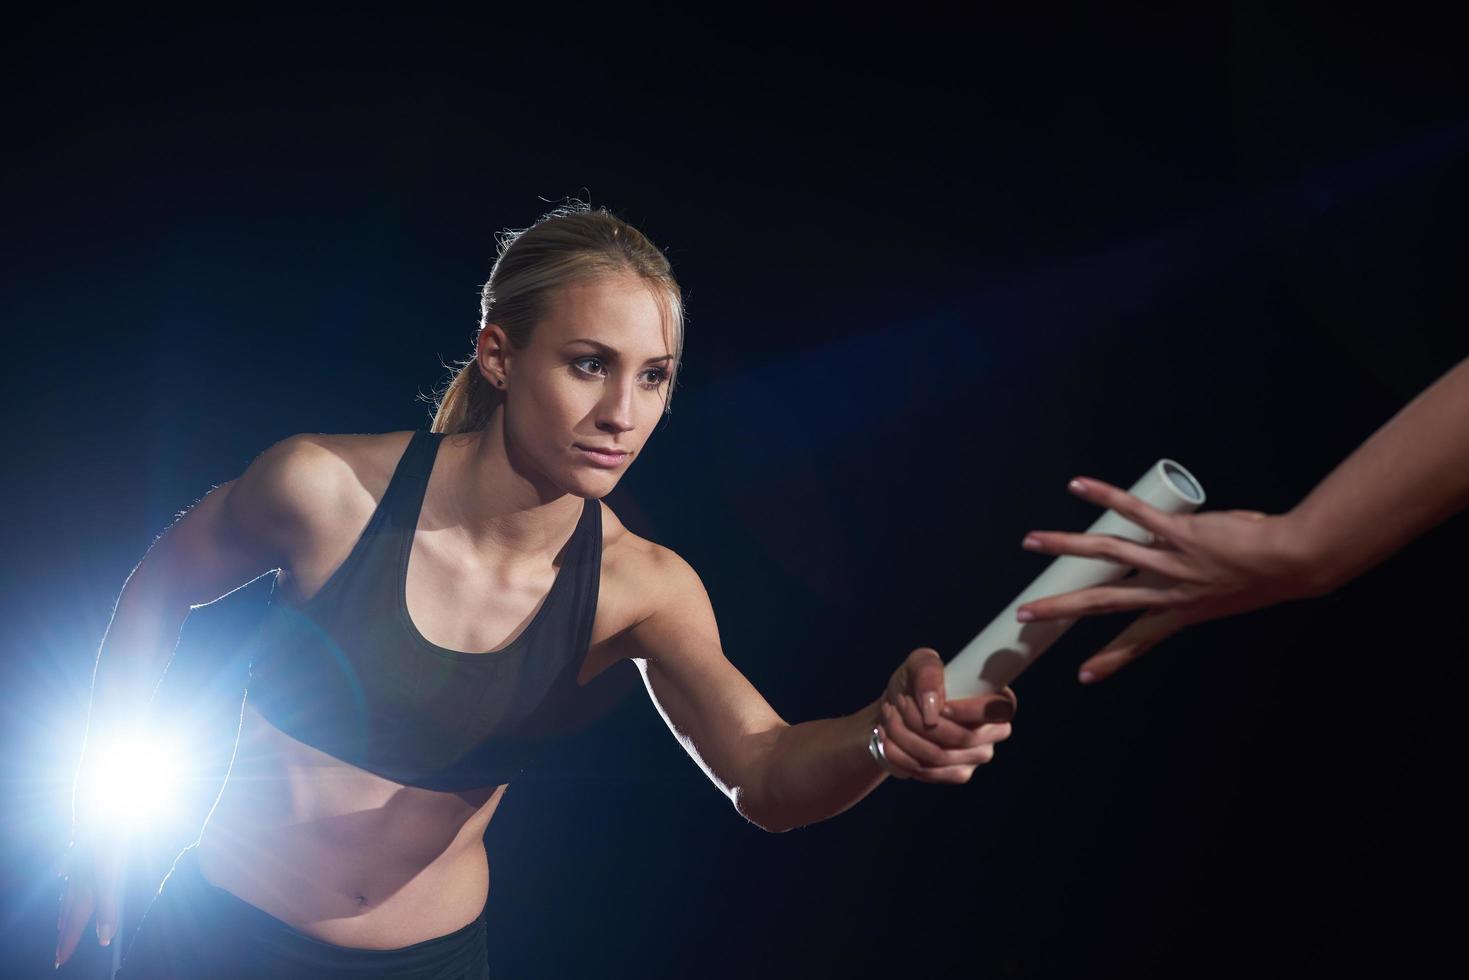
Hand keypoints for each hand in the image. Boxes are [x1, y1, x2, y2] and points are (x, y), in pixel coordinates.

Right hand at [55, 822, 124, 969]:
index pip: (76, 923)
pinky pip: (71, 868)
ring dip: (66, 910)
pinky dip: (67, 878)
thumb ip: (109, 907)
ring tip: (62, 924)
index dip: (70, 942)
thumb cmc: (109, 840)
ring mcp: (78, 862)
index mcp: (86, 887)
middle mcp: (78, 878)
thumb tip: (104, 938)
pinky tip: (63, 877)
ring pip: (70, 892)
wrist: (101, 805)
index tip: (61, 961)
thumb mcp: (112, 875)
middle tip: (59, 953)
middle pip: (70, 912)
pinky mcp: (83, 847)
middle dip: (66, 934)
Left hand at [872, 647, 1017, 783]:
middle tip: (900, 703)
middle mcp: (994, 730)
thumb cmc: (915, 684)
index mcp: (995, 698)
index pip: (1002, 708)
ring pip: (941, 755)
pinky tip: (891, 739)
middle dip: (922, 720)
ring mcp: (978, 755)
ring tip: (890, 716)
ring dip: (906, 735)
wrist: (896, 713)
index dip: (971, 711)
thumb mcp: (917, 664)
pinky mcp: (958, 773)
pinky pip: (930, 771)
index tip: (940, 706)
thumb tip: (933, 709)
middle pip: (965, 737)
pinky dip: (903, 755)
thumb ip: (928, 671)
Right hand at [1014, 476, 1318, 683]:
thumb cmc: (1273, 574)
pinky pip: (1133, 512)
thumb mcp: (1232, 591)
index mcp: (1183, 612)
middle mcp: (1170, 591)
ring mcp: (1171, 561)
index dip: (1111, 658)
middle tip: (1025, 615)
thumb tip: (1185, 549)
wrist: (1295, 562)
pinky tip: (1078, 486)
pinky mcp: (1179, 532)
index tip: (1084, 675)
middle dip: (1060, 609)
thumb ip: (1204, 577)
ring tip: (1032, 542)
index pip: (1139, 640)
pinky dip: (1104, 496)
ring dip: (1064, 546)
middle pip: (1103, 602)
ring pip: (1106, 554)